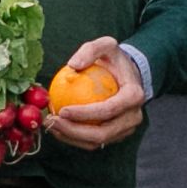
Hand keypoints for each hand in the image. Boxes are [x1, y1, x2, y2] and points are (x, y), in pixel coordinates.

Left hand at [43, 36, 146, 150]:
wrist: (128, 74)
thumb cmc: (114, 60)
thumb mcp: (106, 45)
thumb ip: (90, 50)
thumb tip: (72, 66)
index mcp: (134, 96)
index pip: (109, 110)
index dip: (85, 114)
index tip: (62, 110)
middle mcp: (134, 116)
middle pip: (103, 133)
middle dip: (75, 132)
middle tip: (53, 121)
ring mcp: (126, 129)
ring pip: (98, 142)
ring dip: (72, 138)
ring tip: (52, 126)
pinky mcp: (117, 135)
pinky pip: (95, 142)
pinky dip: (75, 138)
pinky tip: (59, 128)